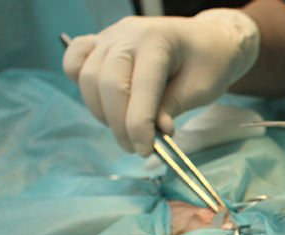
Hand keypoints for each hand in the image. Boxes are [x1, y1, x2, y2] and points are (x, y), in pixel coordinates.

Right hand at [62, 10, 259, 155]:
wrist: (207, 39)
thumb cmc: (209, 62)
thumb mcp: (202, 87)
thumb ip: (174, 106)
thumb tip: (156, 131)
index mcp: (157, 40)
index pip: (140, 87)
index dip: (139, 125)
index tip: (145, 150)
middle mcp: (128, 34)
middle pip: (108, 84)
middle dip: (120, 125)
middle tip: (136, 148)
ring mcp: (110, 36)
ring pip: (88, 77)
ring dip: (102, 113)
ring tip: (125, 132)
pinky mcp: (100, 43)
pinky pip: (75, 62)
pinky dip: (82, 87)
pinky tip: (103, 105)